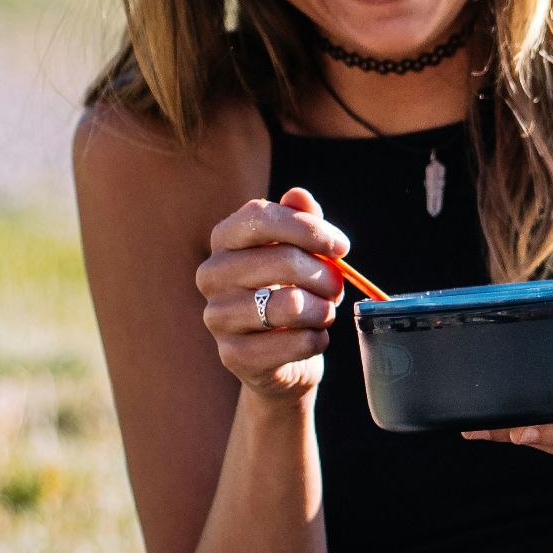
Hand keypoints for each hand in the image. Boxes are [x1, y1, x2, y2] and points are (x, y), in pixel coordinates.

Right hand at [196, 188, 347, 401]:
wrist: (279, 357)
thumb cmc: (292, 291)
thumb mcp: (300, 252)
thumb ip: (301, 220)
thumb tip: (299, 196)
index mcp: (224, 239)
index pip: (261, 217)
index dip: (308, 228)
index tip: (341, 247)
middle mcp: (210, 274)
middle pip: (283, 260)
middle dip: (325, 275)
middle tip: (337, 287)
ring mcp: (217, 316)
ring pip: (291, 305)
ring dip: (323, 310)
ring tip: (324, 313)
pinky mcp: (233, 355)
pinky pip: (295, 342)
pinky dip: (317, 340)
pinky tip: (313, 338)